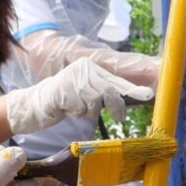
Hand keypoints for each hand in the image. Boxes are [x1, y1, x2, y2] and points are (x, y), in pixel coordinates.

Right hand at [5, 59, 153, 134]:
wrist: (36, 103)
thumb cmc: (65, 100)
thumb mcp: (86, 94)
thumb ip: (104, 94)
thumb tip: (125, 102)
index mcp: (91, 68)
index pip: (115, 79)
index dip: (132, 89)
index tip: (149, 95)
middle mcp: (83, 69)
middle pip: (108, 91)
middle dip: (114, 106)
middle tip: (118, 117)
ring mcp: (72, 79)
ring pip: (94, 102)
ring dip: (87, 111)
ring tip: (76, 108)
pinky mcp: (62, 91)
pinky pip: (80, 108)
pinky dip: (76, 113)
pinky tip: (66, 108)